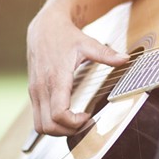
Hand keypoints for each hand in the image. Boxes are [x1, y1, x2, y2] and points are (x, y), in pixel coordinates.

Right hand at [26, 7, 128, 135]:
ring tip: (75, 121)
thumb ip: (106, 54)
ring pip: (39, 126)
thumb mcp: (88, 43)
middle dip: (67, 131)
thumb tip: (126, 59)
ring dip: (57, 130)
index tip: (87, 116)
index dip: (74, 122)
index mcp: (55, 78)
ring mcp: (35, 92)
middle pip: (48, 126)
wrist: (44, 27)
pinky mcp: (33, 93)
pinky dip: (50, 124)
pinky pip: (37, 119)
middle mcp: (41, 88)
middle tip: (84, 122)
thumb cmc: (65, 36)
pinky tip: (66, 115)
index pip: (58, 114)